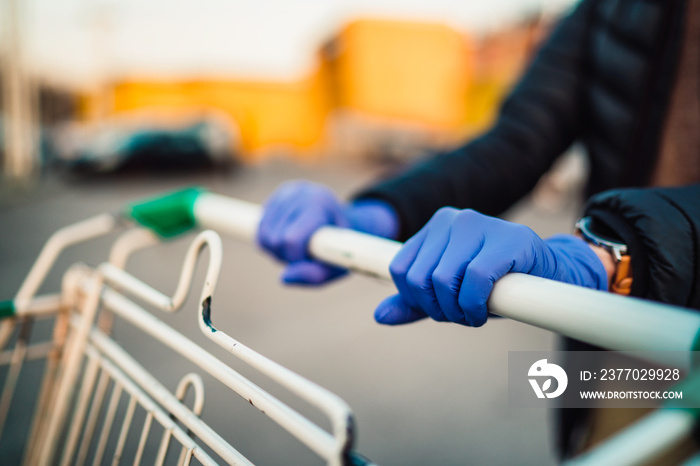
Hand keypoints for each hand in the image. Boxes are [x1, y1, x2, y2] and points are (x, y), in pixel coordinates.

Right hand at [257, 181, 398, 284]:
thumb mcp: (339, 264)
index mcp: (320, 203)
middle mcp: (300, 193)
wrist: (343, 222)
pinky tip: (286, 241)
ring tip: (296, 249)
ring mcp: (285, 193)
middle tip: (303, 256)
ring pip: (263, 235)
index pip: (291, 239)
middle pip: (275, 239)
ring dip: (276, 251)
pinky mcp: (275, 198)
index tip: (307, 260)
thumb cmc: (341, 246)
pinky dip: (269, 243)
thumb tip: (283, 278)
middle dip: (285, 255)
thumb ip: (315, 275)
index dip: (295, 258)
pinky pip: (259, 230)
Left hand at [374, 208, 607, 326]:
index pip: (400, 270)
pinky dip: (475, 307)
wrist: (552, 274)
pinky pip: (474, 280)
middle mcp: (452, 219)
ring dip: (457, 312)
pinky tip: (486, 312)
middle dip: (437, 309)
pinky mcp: (507, 239)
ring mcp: (479, 224)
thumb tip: (379, 316)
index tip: (440, 309)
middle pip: (418, 279)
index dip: (416, 300)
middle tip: (462, 315)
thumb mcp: (450, 292)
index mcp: (435, 227)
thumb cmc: (496, 282)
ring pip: (442, 280)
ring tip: (474, 314)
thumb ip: (415, 302)